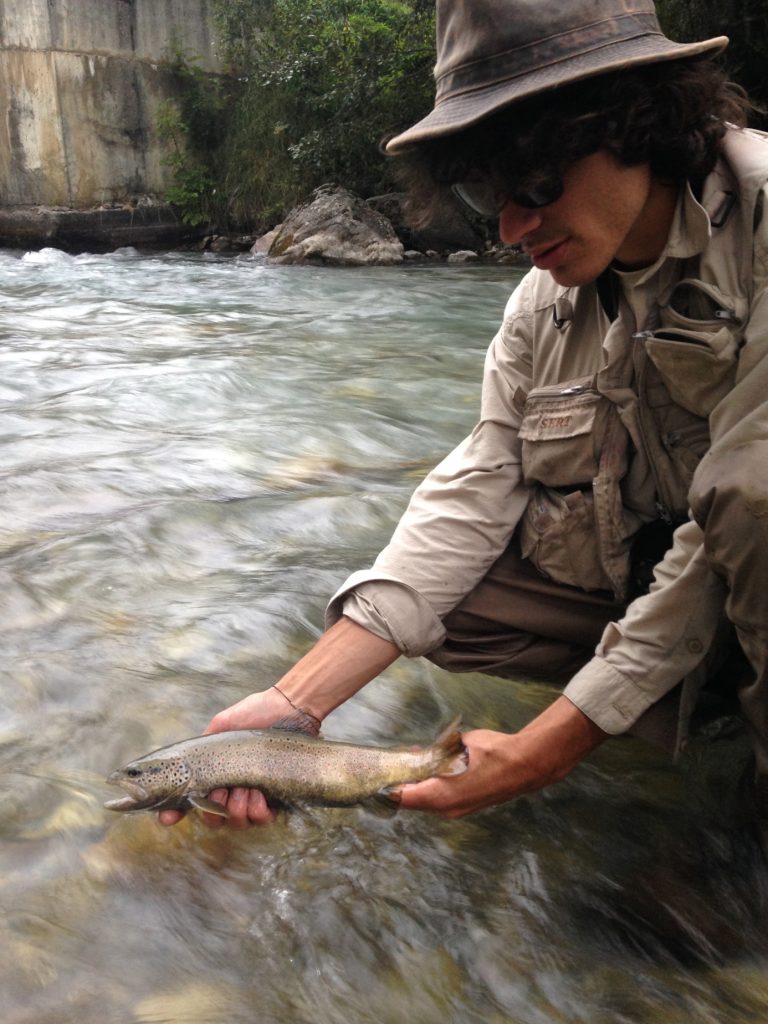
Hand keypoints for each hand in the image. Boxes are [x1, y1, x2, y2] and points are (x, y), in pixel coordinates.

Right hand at [158, 617, 398, 830]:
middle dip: (213, 811)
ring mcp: (253, 796)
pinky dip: (257, 811)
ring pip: (236, 822)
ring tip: (245, 788)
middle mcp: (232, 789)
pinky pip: (262, 820)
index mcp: (216, 774)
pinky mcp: (276, 799)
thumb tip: (183, 764)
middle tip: (222, 792)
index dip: (174, 813)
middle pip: (213, 819)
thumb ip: (203, 745)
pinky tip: (259, 794)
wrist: (289, 709)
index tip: (168, 817)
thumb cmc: (257, 713)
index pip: (191, 800)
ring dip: (237, 808)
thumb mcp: (222, 726)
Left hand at [393, 696, 607, 817]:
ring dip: (415, 786)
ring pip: (425, 802)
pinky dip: (429, 787)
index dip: (387, 786)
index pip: (403, 797)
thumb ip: (435, 752)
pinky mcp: (466, 806)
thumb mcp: (459, 745)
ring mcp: (457, 810)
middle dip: (400, 784)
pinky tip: (429, 769)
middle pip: (412, 801)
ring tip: (408, 764)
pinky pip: (439, 800)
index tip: (377, 774)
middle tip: (390, 765)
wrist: (527, 766)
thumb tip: (416, 754)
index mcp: (442, 795)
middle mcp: (447, 808)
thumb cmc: (493, 752)